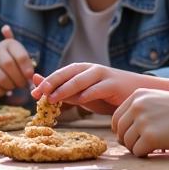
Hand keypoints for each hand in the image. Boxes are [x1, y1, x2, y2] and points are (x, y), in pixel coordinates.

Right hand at [0, 24, 34, 96]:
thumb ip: (28, 67)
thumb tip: (33, 81)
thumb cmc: (7, 63)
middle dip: (19, 79)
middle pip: (10, 66)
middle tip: (21, 84)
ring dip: (10, 86)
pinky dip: (1, 91)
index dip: (27, 70)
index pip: (21, 57)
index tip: (29, 77)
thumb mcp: (18, 59)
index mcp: (9, 44)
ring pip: (2, 79)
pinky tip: (2, 89)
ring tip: (12, 86)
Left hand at [31, 64, 145, 114]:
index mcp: (80, 70)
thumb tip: (38, 86)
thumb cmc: (106, 95)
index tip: (33, 94)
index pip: (59, 74)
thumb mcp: (82, 94)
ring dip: (65, 88)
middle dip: (51, 83)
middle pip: (66, 73)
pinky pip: (98, 88)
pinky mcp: (113, 84)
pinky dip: (88, 93)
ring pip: (80, 79)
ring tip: (53, 98)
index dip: (45, 83)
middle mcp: (89, 69)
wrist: (135, 92)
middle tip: (39, 93)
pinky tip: (79, 101)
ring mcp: (102, 75)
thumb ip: (63, 91)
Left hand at [112, 88, 168, 156]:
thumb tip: (120, 132)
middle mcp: (137, 106)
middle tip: (140, 145)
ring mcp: (143, 121)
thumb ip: (139, 110)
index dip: (121, 130)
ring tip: (150, 147)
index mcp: (137, 96)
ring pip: (127, 142)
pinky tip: (155, 151)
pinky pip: (137, 152)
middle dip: (127, 141)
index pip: (117, 117)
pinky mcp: (150, 137)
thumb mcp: (157, 100)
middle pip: (120, 131)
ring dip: (136, 148)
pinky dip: (144, 154)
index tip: (130, 137)